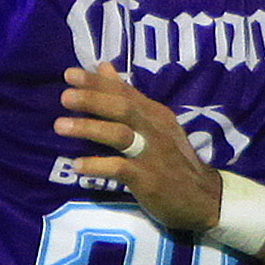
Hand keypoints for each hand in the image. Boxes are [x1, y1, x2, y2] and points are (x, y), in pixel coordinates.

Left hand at [55, 65, 223, 231]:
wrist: (203, 198)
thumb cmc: (172, 160)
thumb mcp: (155, 125)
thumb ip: (129, 97)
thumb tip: (103, 66)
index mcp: (155, 114)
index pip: (124, 92)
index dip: (97, 82)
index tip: (70, 74)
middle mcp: (155, 129)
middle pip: (123, 108)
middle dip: (93, 100)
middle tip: (64, 96)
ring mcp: (152, 154)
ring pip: (120, 134)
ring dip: (89, 128)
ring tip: (60, 126)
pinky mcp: (149, 179)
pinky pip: (120, 168)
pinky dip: (97, 165)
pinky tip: (77, 166)